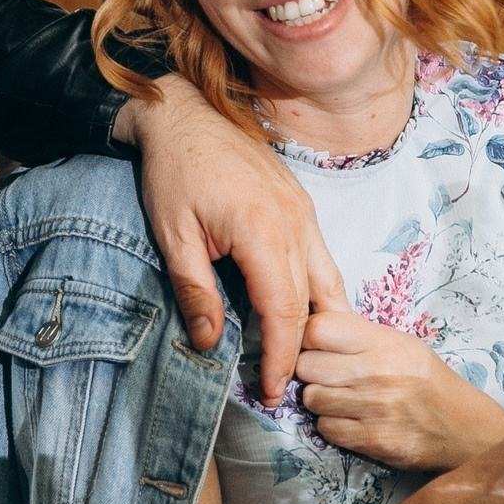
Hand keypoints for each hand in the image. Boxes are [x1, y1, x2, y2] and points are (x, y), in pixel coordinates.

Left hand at [121, 76, 347, 398]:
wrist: (184, 113)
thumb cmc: (174, 171)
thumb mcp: (173, 236)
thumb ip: (195, 292)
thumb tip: (209, 343)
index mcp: (265, 233)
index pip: (286, 312)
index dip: (281, 357)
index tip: (270, 390)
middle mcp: (296, 223)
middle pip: (315, 302)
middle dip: (305, 349)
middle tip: (288, 385)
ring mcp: (304, 211)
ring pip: (329, 279)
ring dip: (321, 321)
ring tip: (305, 356)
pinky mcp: (301, 204)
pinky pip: (321, 257)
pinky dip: (317, 290)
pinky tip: (302, 311)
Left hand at [297, 312, 503, 471]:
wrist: (460, 425)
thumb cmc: (424, 379)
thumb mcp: (398, 342)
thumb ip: (356, 332)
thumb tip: (312, 318)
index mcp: (383, 343)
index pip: (318, 329)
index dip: (310, 337)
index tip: (319, 345)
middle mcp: (376, 373)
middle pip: (307, 366)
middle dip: (312, 370)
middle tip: (328, 374)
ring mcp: (373, 409)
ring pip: (311, 398)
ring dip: (320, 399)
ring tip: (341, 397)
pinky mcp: (372, 440)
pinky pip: (325, 428)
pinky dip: (332, 425)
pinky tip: (350, 418)